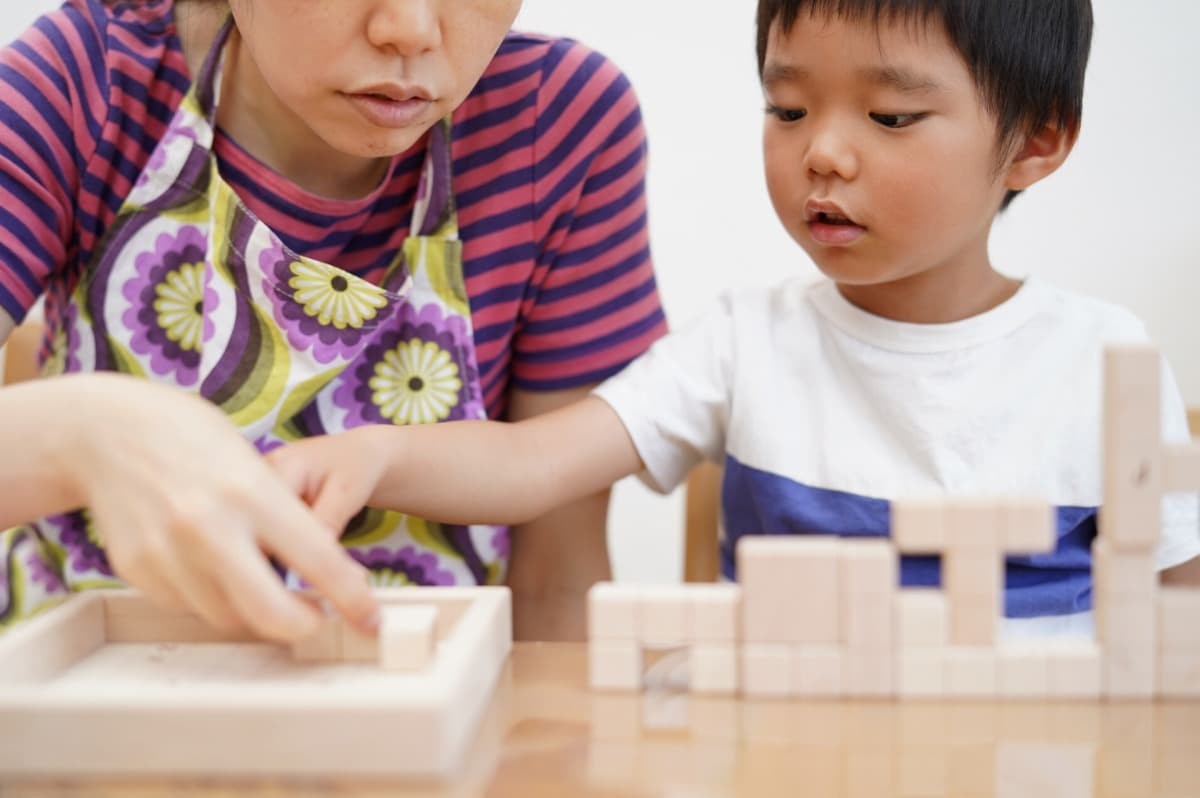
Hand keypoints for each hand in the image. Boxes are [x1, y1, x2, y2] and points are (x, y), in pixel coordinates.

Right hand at [58, 374, 378, 641]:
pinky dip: (211, 598)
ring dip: (255, 611)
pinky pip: (188, 607)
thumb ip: (287, 514)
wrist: (107, 430)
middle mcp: (208, 527)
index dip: (351, 597)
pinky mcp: (137, 569)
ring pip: (229, 618)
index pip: (319, 559)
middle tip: (318, 618)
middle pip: (271, 613)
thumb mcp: (254, 463)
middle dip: (304, 626)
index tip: (369, 616)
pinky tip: (215, 567)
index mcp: (251, 491)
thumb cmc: (192, 437)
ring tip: (263, 581)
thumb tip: (324, 567)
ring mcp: (167, 553)